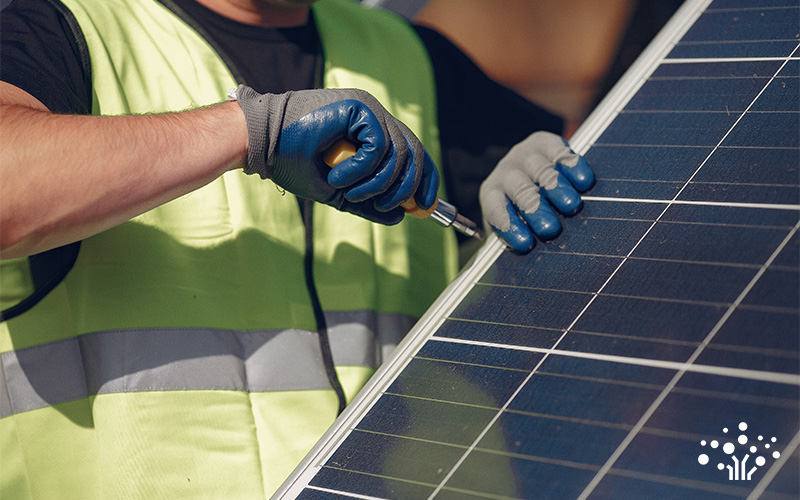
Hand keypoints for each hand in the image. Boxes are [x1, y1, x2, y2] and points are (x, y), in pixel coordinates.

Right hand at [233, 85, 437, 224]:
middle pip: (414, 153)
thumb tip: (399, 217)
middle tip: (387, 206)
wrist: (260, 143)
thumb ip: (368, 203)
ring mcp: (368, 109)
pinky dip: (361, 170)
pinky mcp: (358, 106)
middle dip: (407, 188)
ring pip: (398, 154)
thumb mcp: (337, 191)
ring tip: (349, 193)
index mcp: (372, 131)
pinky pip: (378, 147)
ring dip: (376, 184)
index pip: (413, 153)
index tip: (424, 207)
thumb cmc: (292, 162)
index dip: (425, 180)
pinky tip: (338, 177)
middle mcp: (375, 116)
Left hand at [479, 131, 593, 252]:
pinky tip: (584, 181)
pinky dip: (572, 166)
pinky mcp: (545, 142)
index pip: (496, 210)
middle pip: (520, 191)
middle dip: (534, 210)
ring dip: (555, 189)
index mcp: (492, 196)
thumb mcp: (515, 228)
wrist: (530, 171)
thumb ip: (517, 242)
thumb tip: (519, 272)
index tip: (525, 244)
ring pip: (541, 171)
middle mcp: (506, 173)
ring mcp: (525, 155)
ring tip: (570, 205)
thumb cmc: (524, 213)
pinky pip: (559, 152)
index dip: (509, 226)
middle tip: (549, 228)